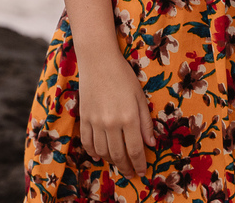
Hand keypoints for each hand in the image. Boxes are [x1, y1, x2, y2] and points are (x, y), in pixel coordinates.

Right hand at [77, 51, 155, 177]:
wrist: (98, 60)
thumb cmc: (123, 75)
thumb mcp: (140, 97)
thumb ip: (145, 122)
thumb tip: (150, 143)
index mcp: (129, 118)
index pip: (135, 150)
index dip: (139, 164)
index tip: (142, 172)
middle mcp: (111, 123)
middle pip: (118, 154)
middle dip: (126, 167)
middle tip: (130, 173)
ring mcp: (95, 121)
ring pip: (102, 152)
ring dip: (111, 162)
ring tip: (118, 164)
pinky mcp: (84, 118)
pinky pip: (87, 142)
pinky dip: (93, 152)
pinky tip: (99, 156)